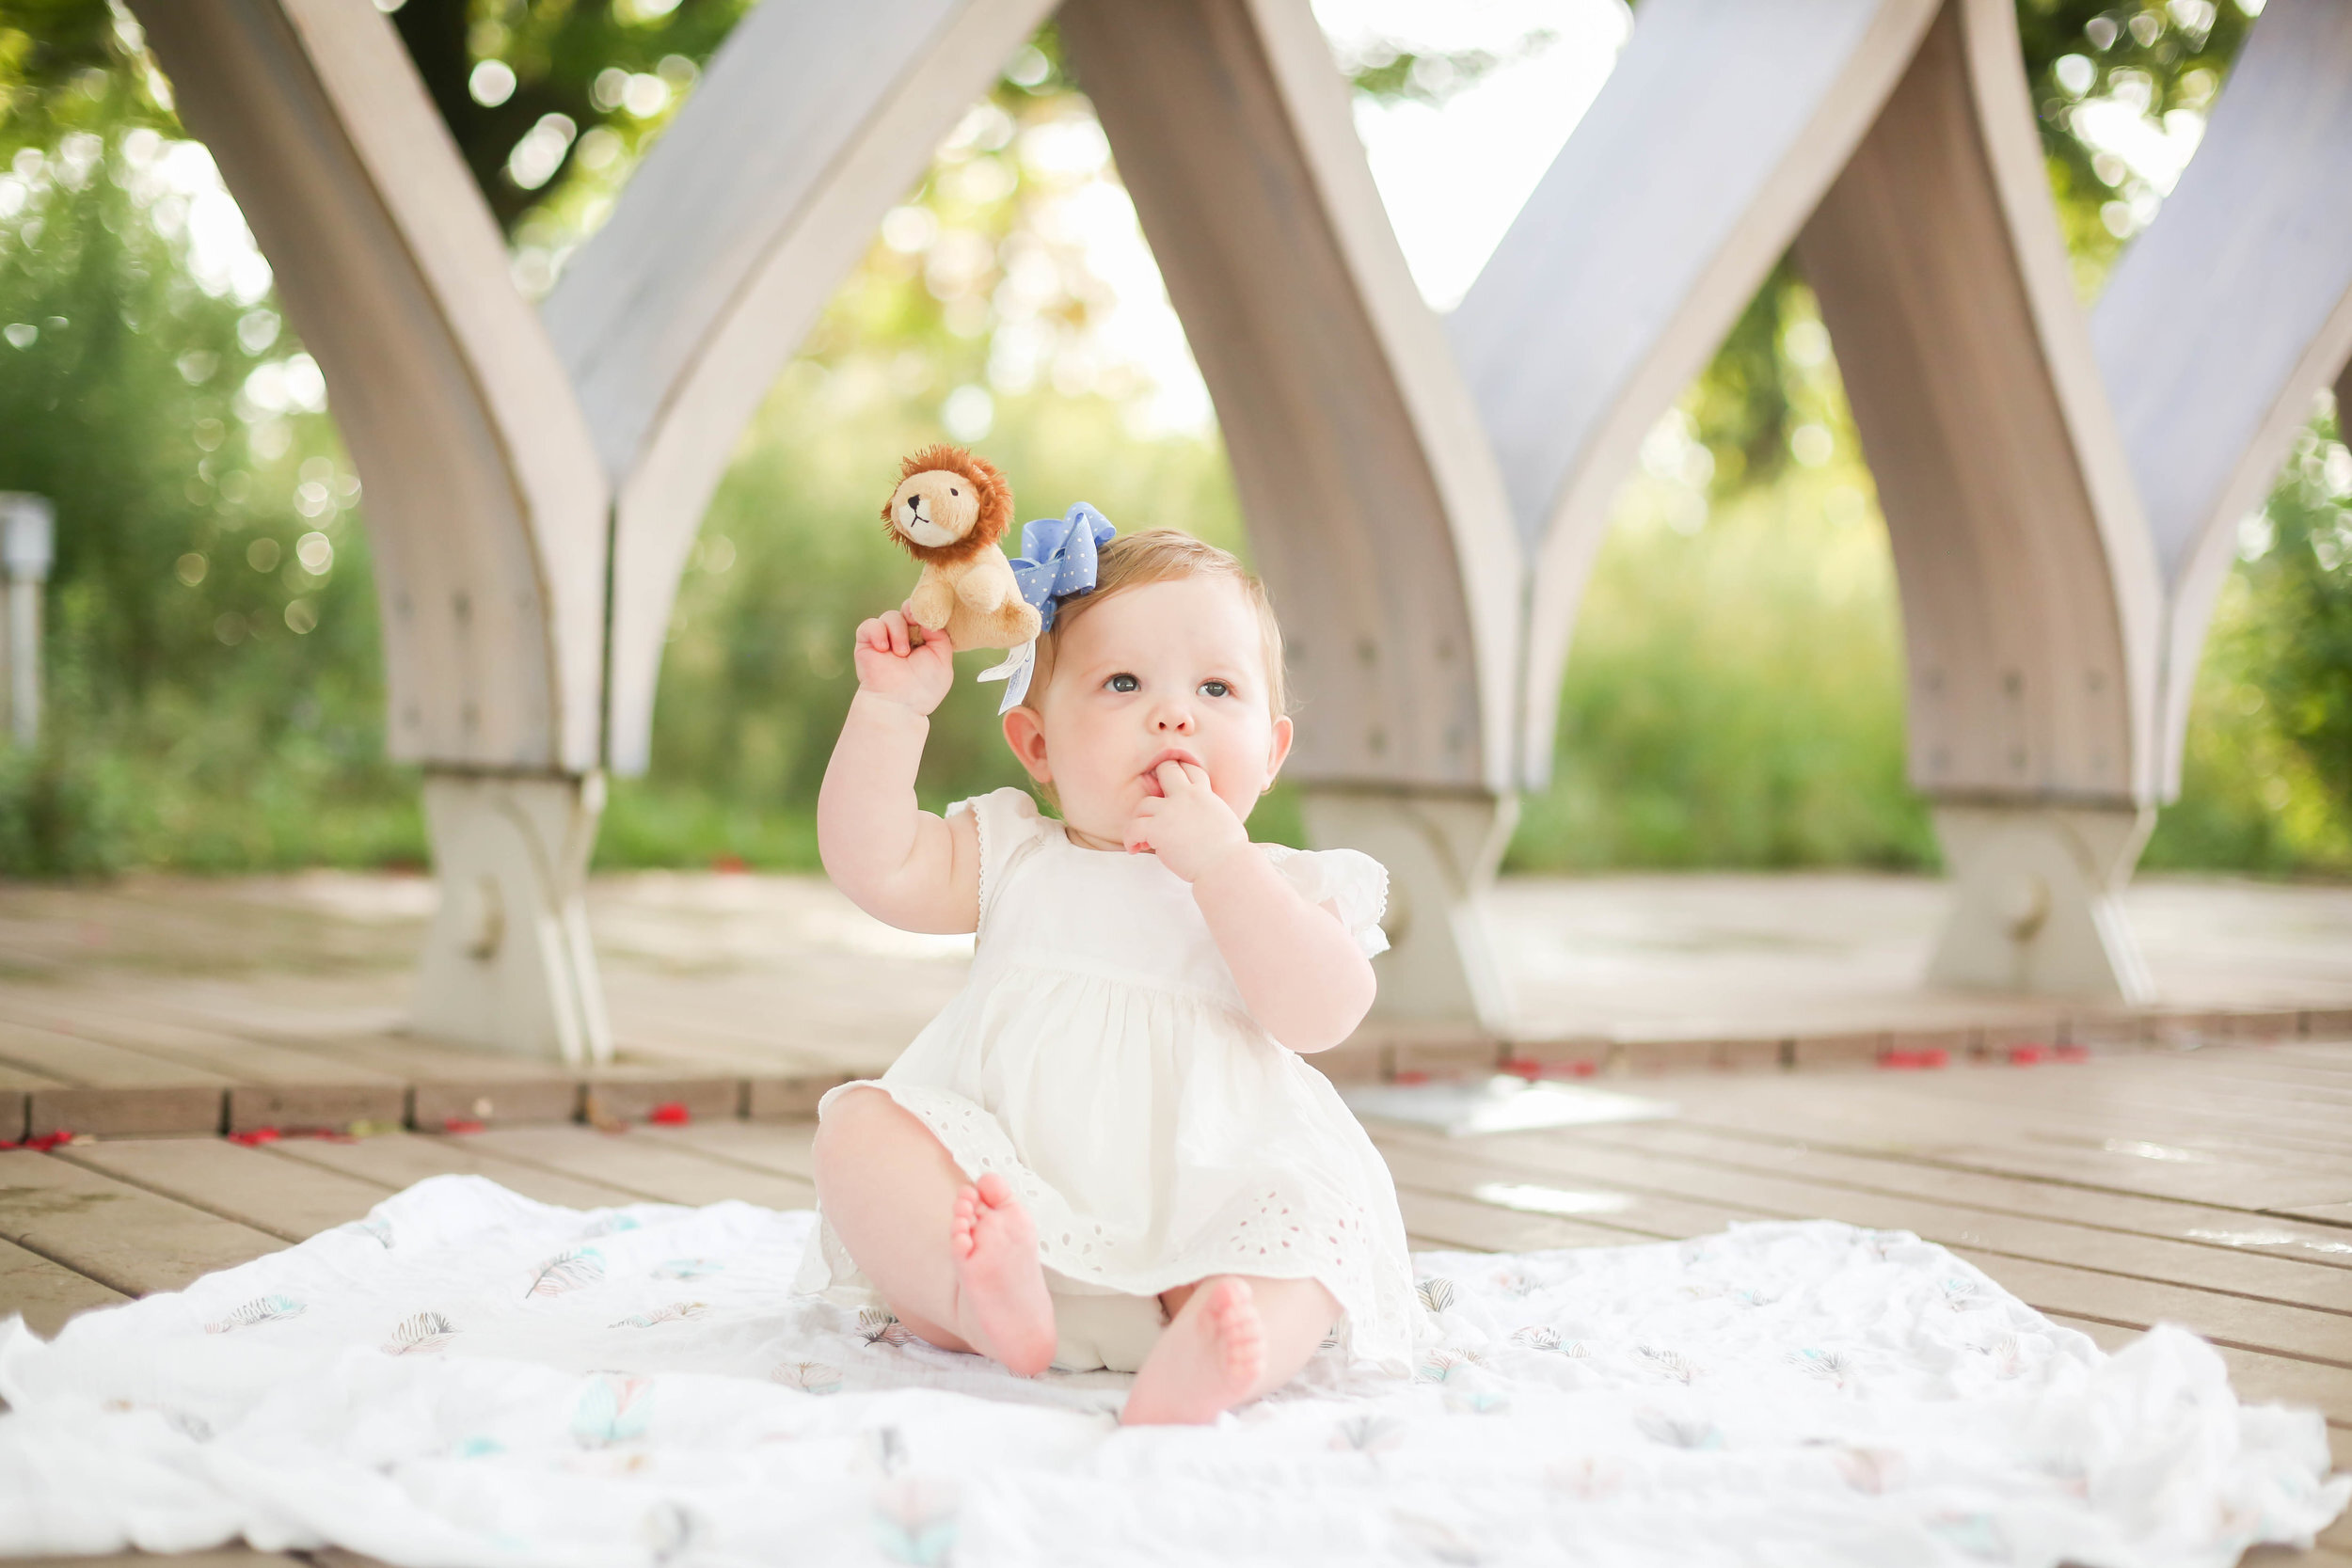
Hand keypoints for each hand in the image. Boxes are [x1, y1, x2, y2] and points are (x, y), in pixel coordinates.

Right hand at [852, 606, 954, 715]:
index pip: (923, 616)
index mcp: (922, 641)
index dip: (926, 610)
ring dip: (898, 631)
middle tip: (914, 620)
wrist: (898, 704)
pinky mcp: (866, 643)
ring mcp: (884, 640)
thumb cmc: (923, 687)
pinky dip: (877, 632)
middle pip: (907, 610)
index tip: (929, 615)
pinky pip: (869, 625)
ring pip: (890, 616)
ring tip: (901, 653)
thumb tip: (928, 617)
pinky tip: (883, 649)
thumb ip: (940, 635)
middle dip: (912, 611)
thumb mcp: (942, 659)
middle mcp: (903, 638)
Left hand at [1124, 760, 1248, 881]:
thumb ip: (1209, 812)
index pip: (1190, 769)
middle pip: (1165, 769)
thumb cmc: (1232, 852)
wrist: (1226, 866)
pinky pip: (1133, 828)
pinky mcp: (1157, 829)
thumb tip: (1204, 820)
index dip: (1180, 772)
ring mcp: (1170, 811)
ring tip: (1144, 839)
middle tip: (1152, 804)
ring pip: (1143, 804)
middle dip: (1156, 780)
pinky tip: (1136, 848)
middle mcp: (1186, 796)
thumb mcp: (1225, 820)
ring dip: (1140, 820)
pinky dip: (1131, 839)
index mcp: (1204, 794)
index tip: (1171, 787)